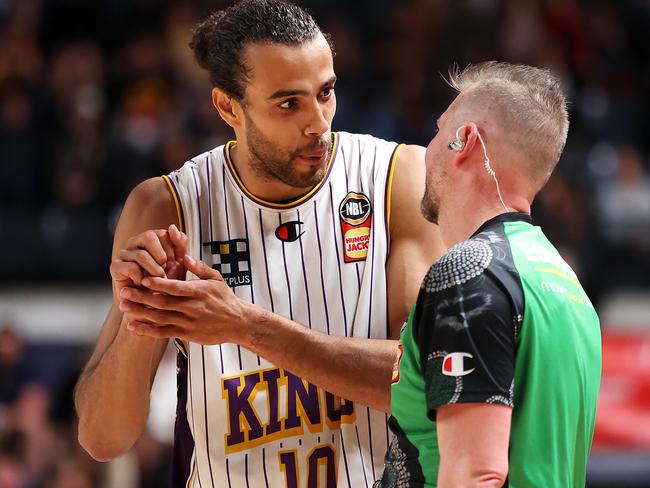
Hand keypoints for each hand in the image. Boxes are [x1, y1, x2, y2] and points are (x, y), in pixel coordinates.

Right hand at [110, 224, 187, 297]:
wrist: (151, 303)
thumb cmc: (166, 281)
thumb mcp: (179, 262)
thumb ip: (180, 244)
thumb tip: (172, 227)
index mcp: (150, 238)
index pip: (163, 233)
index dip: (172, 250)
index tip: (174, 265)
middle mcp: (135, 242)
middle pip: (149, 237)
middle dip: (162, 257)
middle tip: (165, 272)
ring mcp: (124, 254)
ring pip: (141, 255)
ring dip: (154, 270)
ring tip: (157, 280)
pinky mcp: (116, 267)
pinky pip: (131, 267)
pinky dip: (142, 278)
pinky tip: (143, 284)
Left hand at [119, 255, 253, 344]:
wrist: (238, 323)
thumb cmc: (226, 299)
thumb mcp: (216, 279)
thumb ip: (199, 268)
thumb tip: (184, 256)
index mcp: (198, 291)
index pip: (173, 286)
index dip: (156, 283)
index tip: (142, 278)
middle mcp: (192, 307)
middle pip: (162, 302)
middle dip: (141, 297)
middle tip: (124, 292)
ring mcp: (188, 322)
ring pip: (159, 317)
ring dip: (140, 312)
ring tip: (124, 307)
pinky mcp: (187, 334)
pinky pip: (163, 333)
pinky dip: (147, 330)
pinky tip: (134, 326)